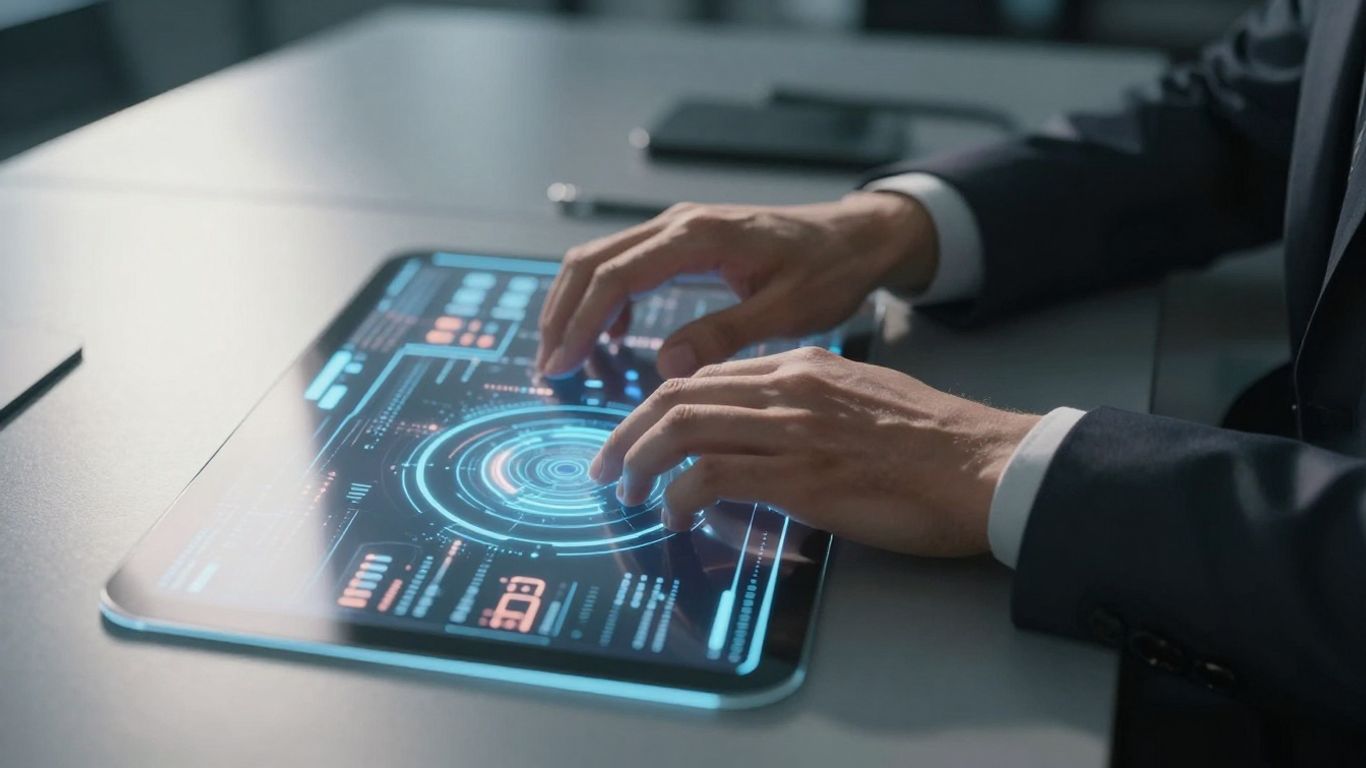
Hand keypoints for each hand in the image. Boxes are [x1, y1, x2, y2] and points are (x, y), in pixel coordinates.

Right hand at [536, 191, 937, 378]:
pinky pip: (626, 265)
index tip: (560, 365)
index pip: (615, 276)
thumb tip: (668, 366)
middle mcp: (680, 223)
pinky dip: (606, 300)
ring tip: (568, 358)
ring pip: (602, 260)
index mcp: (700, 237)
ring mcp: (680, 228)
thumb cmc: (830, 271)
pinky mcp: (686, 241)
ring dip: (577, 306)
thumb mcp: (787, 311)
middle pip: (592, 262)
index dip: (581, 323)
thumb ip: (725, 335)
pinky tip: (614, 338)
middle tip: (549, 368)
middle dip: (562, 314)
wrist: (857, 237)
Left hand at [588, 348, 1039, 556]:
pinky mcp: (799, 475)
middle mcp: (788, 388)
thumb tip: (769, 437)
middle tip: (607, 466)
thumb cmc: (935, 444)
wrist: (984, 464)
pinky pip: (712, 476)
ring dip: (639, 462)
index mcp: (803, 367)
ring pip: (682, 428)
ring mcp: (791, 429)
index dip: (658, 406)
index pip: (706, 376)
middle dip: (627, 432)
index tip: (637, 435)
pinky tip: (673, 515)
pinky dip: (678, 495)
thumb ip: (811, 406)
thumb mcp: (865, 400)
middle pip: (677, 396)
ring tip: (627, 493)